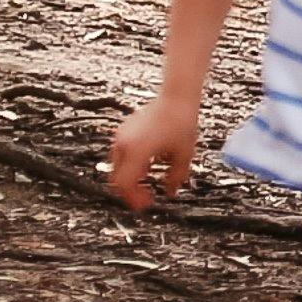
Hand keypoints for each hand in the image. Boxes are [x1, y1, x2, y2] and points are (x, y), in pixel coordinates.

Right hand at [104, 94, 196, 209]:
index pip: (124, 184)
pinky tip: (148, 165)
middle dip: (130, 191)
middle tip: (146, 198)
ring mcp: (121, 136)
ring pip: (117, 167)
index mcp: (136, 152)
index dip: (133, 198)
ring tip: (149, 180)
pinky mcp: (123, 131)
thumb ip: (176, 177)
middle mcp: (123, 144)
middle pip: (117, 178)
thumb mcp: (184, 154)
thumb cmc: (181, 122)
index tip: (145, 204)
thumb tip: (170, 192)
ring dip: (130, 177)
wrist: (176, 97)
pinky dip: (131, 165)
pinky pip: (121, 154)